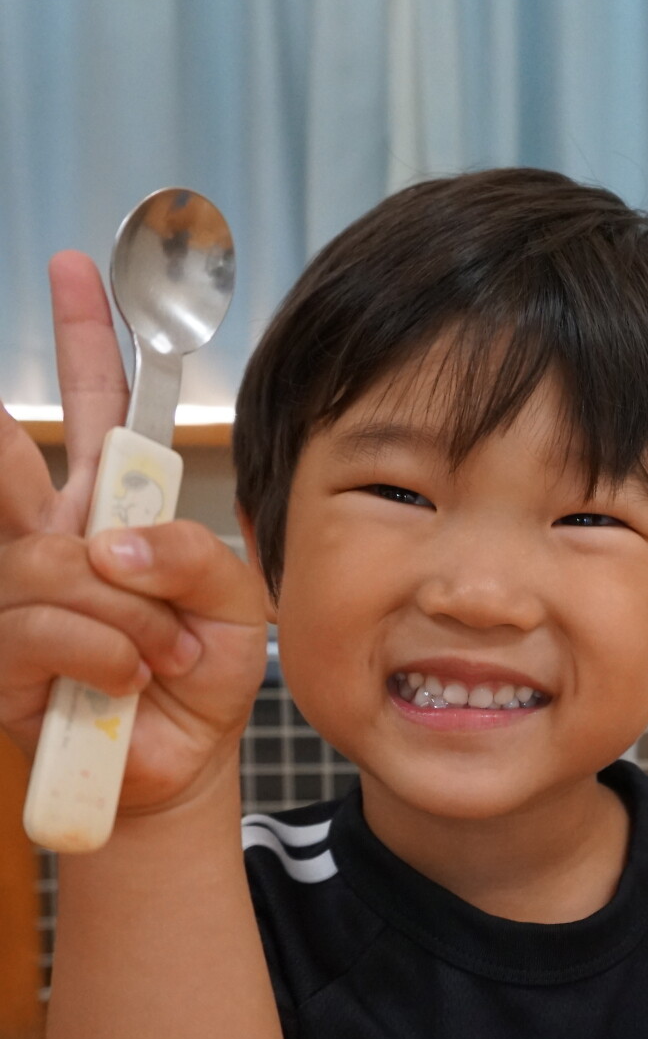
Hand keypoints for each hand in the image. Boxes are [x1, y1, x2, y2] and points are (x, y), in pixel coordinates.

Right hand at [0, 253, 267, 813]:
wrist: (181, 769)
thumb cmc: (201, 680)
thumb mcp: (234, 606)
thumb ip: (191, 555)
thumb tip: (111, 543)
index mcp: (113, 512)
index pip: (99, 412)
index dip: (90, 340)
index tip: (80, 268)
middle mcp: (54, 542)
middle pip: (12, 455)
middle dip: (9, 409)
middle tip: (13, 355)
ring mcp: (18, 596)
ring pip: (55, 560)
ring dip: (128, 611)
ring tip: (160, 655)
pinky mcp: (1, 657)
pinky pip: (49, 625)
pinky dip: (108, 653)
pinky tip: (126, 682)